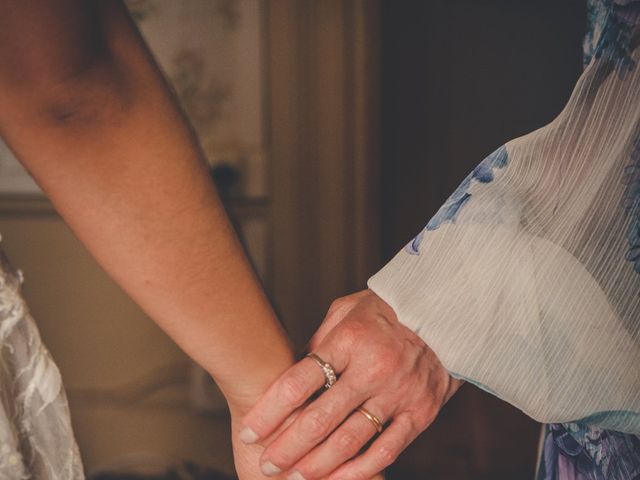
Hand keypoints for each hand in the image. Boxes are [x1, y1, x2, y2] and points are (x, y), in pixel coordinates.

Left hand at [238, 290, 462, 479]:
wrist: (444, 313)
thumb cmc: (385, 310)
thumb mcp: (347, 310)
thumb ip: (320, 341)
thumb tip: (291, 373)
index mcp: (349, 339)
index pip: (300, 381)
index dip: (270, 411)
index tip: (250, 430)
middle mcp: (373, 368)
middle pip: (320, 418)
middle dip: (287, 446)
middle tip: (267, 463)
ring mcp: (398, 393)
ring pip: (350, 440)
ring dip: (317, 464)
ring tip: (294, 477)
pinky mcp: (420, 412)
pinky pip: (387, 449)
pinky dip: (360, 470)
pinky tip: (337, 479)